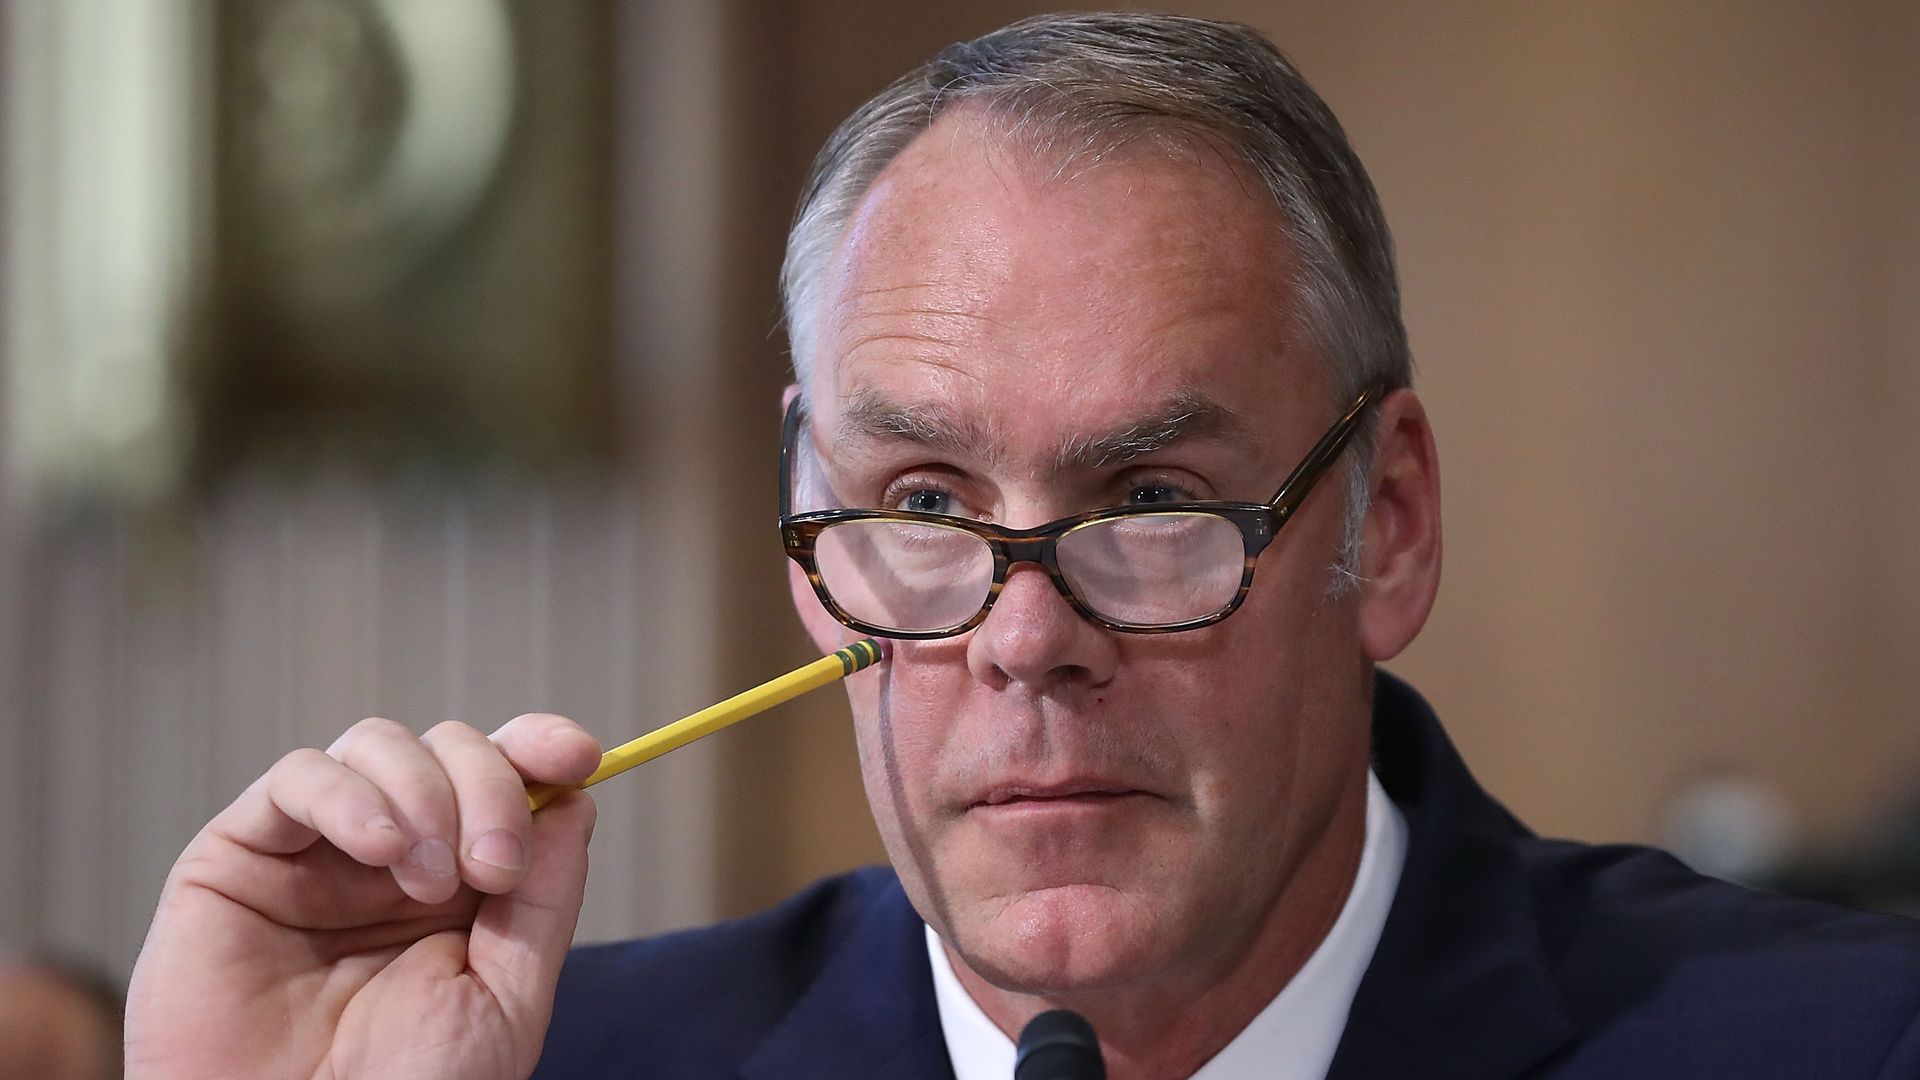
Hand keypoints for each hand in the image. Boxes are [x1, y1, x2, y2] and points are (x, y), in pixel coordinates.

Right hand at [125, 714, 602, 1079]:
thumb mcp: (505, 998)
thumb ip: (543, 897)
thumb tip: (574, 798)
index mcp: (463, 883)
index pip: (506, 776)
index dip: (539, 745)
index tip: (578, 757)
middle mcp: (393, 857)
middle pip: (450, 749)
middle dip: (488, 787)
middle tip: (492, 867)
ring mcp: (316, 852)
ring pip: (377, 745)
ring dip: (423, 793)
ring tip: (428, 883)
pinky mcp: (237, 858)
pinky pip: (296, 777)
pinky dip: (348, 794)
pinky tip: (380, 848)